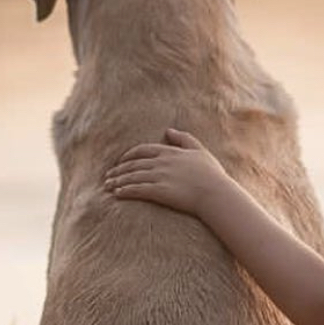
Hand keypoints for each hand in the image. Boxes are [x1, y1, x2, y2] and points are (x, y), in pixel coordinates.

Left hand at [104, 129, 228, 214]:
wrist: (216, 193)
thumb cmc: (211, 174)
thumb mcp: (200, 151)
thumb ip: (184, 138)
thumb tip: (168, 130)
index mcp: (170, 152)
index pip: (142, 150)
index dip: (128, 155)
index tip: (120, 161)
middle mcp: (162, 163)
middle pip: (133, 164)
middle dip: (118, 170)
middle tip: (108, 176)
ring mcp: (160, 177)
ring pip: (132, 177)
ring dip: (118, 181)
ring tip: (108, 186)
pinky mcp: (159, 192)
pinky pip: (137, 190)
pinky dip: (125, 191)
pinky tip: (117, 194)